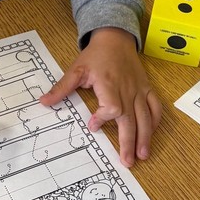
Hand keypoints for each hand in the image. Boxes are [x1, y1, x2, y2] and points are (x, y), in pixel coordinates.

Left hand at [39, 28, 161, 166]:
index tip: (92, 125)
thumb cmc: (96, 55)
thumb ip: (62, 87)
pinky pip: (155, 106)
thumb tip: (44, 102)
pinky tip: (151, 134)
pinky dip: (155, 121)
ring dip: (145, 137)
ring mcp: (139, 90)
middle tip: (127, 161)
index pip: (112, 107)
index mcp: (109, 84)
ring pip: (145, 117)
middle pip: (131, 119)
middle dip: (129, 141)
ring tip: (142, 155)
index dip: (103, 119)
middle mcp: (127, 89)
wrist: (115, 38)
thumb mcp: (76, 69)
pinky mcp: (146, 88)